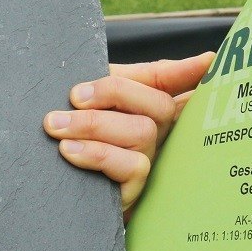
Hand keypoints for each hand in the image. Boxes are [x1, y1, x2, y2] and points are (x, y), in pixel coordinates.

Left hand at [43, 52, 213, 217]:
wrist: (43, 183)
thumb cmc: (64, 133)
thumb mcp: (83, 100)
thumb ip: (111, 79)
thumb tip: (162, 61)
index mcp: (138, 104)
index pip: (169, 82)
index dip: (188, 70)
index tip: (208, 59)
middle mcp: (154, 132)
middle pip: (160, 104)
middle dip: (113, 92)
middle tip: (74, 96)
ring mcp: (148, 161)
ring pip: (142, 132)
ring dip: (93, 124)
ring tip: (56, 125)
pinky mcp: (134, 191)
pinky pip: (131, 166)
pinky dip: (96, 153)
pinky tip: (69, 150)